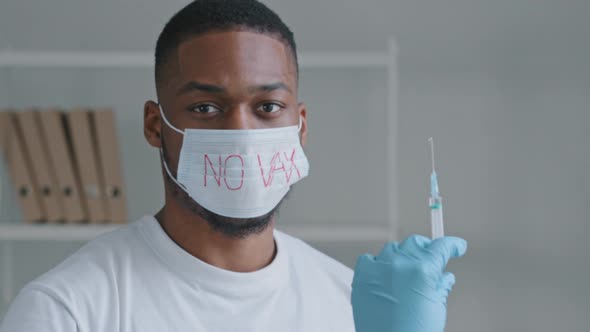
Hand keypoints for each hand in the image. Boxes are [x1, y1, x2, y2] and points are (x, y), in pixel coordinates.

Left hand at [351, 235, 466, 331]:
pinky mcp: (361, 276)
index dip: (452, 245)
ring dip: (402, 257)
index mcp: (422, 271)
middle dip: (426, 248)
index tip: (456, 246)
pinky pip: (369, 259)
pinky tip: (383, 276)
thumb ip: (441, 286)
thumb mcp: (436, 308)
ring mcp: (378, 269)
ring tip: (405, 273)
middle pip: (416, 243)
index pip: (441, 246)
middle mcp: (399, 265)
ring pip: (392, 249)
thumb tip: (444, 276)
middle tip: (430, 258)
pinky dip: (377, 264)